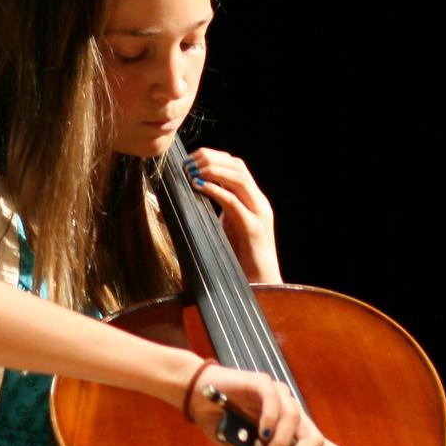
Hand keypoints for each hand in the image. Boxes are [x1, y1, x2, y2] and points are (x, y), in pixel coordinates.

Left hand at [183, 148, 281, 283]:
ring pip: (238, 178)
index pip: (237, 167)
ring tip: (191, 170)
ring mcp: (259, 215)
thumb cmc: (240, 263)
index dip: (215, 157)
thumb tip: (183, 202)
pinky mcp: (253, 230)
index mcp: (254, 202)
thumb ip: (214, 213)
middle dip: (212, 158)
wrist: (263, 288)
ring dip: (212, 170)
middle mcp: (259, 204)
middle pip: (238, 166)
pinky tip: (198, 187)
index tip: (192, 157)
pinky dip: (215, 191)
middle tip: (188, 161)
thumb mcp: (226, 231)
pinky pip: (233, 203)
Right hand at [184, 362, 341, 445]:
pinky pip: (275, 402)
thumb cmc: (220, 421)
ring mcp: (279, 395)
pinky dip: (271, 421)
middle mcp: (290, 412)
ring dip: (282, 443)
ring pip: (295, 420)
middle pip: (316, 436)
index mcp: (290, 430)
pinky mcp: (264, 383)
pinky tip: (262, 434)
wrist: (196, 395)